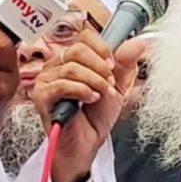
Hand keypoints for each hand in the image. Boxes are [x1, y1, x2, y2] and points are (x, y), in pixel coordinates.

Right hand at [31, 32, 142, 181]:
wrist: (86, 145)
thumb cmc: (95, 117)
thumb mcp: (116, 86)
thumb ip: (126, 64)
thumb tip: (138, 42)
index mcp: (73, 59)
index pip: (84, 37)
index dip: (102, 48)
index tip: (113, 65)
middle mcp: (56, 66)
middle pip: (77, 49)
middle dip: (99, 67)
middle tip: (108, 83)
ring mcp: (46, 81)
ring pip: (72, 67)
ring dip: (94, 81)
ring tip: (100, 95)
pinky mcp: (42, 97)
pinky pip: (62, 85)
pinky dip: (82, 91)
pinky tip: (90, 99)